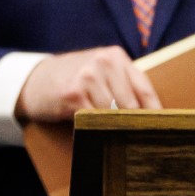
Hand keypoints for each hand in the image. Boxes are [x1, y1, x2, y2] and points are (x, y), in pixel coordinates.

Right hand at [16, 46, 159, 121]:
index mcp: (115, 56)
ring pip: (113, 114)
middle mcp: (103, 62)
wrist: (34, 80)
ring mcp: (88, 77)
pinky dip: (95, 128)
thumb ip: (123, 84)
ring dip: (113, 127)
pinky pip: (93, 119)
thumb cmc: (73, 78)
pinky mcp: (73, 94)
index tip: (160, 128)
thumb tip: (151, 113)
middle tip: (138, 139)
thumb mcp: (100, 71)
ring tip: (113, 135)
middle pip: (131, 104)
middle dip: (133, 123)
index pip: (145, 89)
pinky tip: (93, 131)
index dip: (154, 112)